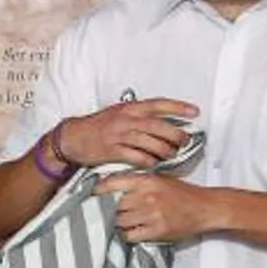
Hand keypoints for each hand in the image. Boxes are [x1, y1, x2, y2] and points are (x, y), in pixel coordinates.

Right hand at [57, 98, 197, 168]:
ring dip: (164, 151)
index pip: (159, 105)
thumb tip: (163, 119)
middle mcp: (125, 120)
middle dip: (175, 135)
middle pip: (158, 126)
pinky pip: (136, 157)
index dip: (179, 107)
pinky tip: (152, 162)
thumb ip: (139, 115)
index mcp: (129, 109)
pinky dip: (148, 161)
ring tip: (170, 155)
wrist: (72, 138)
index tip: (194, 112)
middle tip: (183, 141)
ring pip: (150, 143)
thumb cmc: (97, 127)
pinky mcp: (112, 151)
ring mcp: (118, 136)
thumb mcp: (118, 113)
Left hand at [94, 173, 225, 242]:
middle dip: (105, 210)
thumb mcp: (158, 180)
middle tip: (101, 213)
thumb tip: (106, 186)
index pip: (111, 184)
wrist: (207, 207)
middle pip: (112, 205)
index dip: (97, 192)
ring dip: (115, 224)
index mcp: (146, 181)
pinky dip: (126, 235)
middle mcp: (147, 196)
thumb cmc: (181, 193)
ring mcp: (152, 214)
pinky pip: (129, 235)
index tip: (90, 197)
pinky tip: (130, 231)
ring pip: (118, 221)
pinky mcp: (157, 231)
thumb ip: (135, 182)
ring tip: (118, 223)